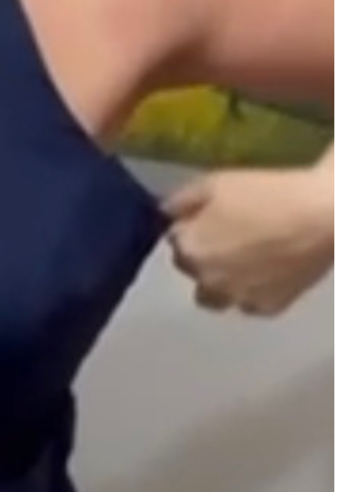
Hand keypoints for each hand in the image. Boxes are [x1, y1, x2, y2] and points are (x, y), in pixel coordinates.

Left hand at [162, 159, 333, 315]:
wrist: (325, 217)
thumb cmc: (269, 194)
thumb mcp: (216, 183)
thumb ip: (181, 201)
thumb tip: (165, 213)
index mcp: (190, 250)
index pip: (176, 242)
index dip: (193, 229)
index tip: (212, 219)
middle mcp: (207, 281)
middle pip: (194, 270)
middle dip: (204, 256)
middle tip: (231, 238)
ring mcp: (238, 298)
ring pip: (216, 297)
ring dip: (221, 282)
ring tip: (245, 262)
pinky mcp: (269, 307)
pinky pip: (250, 304)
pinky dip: (253, 292)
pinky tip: (268, 274)